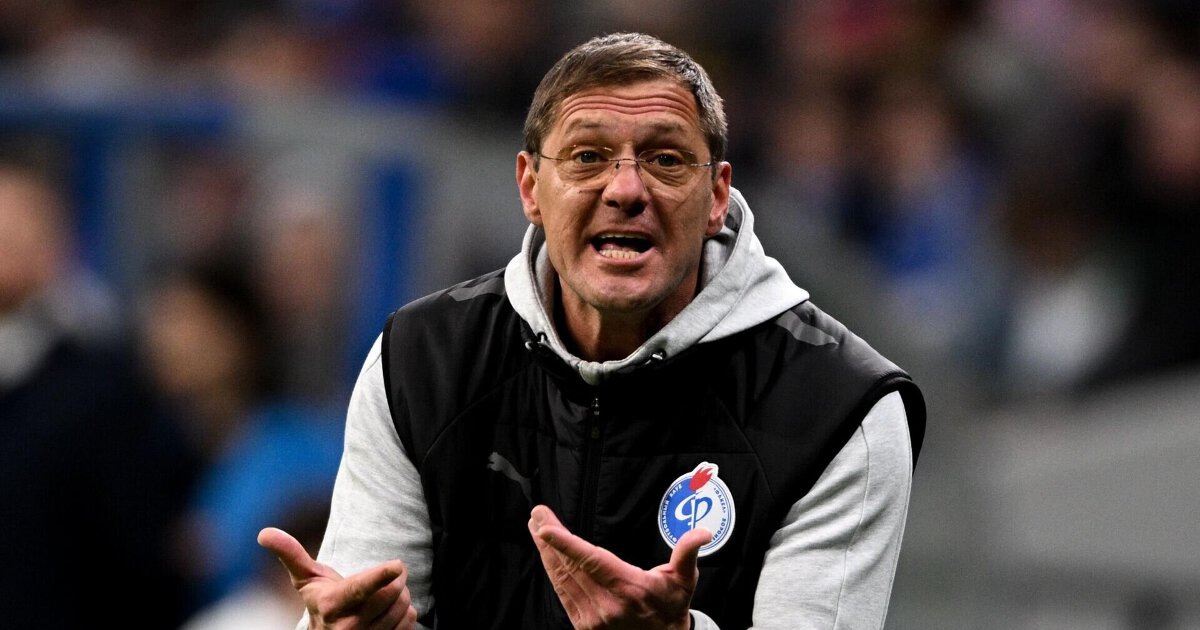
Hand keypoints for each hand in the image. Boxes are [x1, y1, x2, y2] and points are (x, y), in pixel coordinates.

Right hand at [257, 527, 418, 629]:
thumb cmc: (321, 599)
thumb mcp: (306, 578)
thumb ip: (290, 553)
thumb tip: (264, 533)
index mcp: (332, 605)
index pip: (360, 588)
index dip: (380, 576)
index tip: (397, 565)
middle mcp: (349, 627)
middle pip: (391, 592)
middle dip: (395, 578)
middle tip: (386, 575)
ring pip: (404, 606)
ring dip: (401, 595)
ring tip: (383, 594)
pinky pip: (411, 622)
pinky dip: (406, 612)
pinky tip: (389, 611)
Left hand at [527, 505, 710, 629]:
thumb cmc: (671, 610)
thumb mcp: (683, 581)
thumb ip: (687, 553)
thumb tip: (702, 533)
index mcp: (627, 589)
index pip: (590, 561)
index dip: (565, 543)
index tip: (546, 528)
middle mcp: (605, 605)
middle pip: (569, 566)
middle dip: (550, 539)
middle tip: (538, 515)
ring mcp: (591, 618)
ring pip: (561, 579)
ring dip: (546, 552)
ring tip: (536, 527)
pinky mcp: (583, 625)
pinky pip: (563, 593)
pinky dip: (552, 571)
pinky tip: (547, 555)